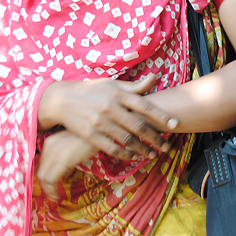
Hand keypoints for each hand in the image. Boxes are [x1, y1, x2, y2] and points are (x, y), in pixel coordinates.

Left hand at [36, 130, 96, 200]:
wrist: (102, 128)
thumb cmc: (92, 136)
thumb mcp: (75, 145)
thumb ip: (67, 156)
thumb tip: (66, 171)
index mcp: (51, 142)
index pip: (42, 164)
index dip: (45, 177)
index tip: (51, 186)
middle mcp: (49, 146)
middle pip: (41, 171)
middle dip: (45, 186)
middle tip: (53, 195)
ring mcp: (55, 153)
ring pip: (44, 177)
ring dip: (48, 190)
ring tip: (55, 197)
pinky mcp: (62, 160)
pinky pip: (51, 179)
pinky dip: (52, 190)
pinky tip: (58, 196)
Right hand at [37, 74, 178, 159]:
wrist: (61, 100)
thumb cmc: (91, 90)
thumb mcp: (111, 84)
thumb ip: (134, 86)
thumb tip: (155, 78)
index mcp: (118, 93)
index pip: (144, 105)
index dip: (161, 115)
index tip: (174, 124)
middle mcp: (110, 107)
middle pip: (138, 125)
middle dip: (155, 137)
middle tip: (167, 146)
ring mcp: (100, 123)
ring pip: (127, 139)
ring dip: (143, 149)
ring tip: (153, 154)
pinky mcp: (90, 135)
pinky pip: (112, 148)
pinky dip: (125, 154)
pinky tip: (134, 157)